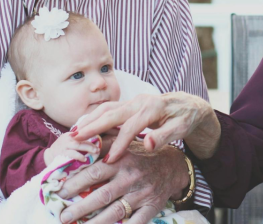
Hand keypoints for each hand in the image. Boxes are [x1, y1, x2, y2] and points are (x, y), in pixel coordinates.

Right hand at [44, 132, 100, 165]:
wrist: (47, 156)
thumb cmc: (60, 149)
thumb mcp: (68, 141)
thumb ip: (78, 140)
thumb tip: (93, 141)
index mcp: (71, 134)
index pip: (83, 133)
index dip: (92, 135)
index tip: (99, 140)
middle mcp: (68, 138)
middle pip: (82, 138)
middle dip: (91, 143)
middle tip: (98, 148)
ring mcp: (65, 145)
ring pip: (79, 145)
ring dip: (88, 148)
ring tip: (95, 152)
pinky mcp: (62, 153)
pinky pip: (72, 154)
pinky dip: (79, 156)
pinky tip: (84, 159)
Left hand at [58, 142, 188, 223]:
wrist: (173, 165)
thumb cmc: (143, 154)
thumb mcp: (126, 142)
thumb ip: (105, 142)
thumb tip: (80, 138)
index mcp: (123, 159)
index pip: (95, 172)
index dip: (76, 182)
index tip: (60, 191)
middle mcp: (131, 177)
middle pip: (102, 195)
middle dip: (80, 208)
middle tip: (62, 216)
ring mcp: (141, 194)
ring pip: (114, 212)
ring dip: (94, 223)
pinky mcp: (151, 208)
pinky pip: (135, 223)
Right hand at [74, 92, 220, 161]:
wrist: (189, 105)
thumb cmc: (186, 118)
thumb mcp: (181, 128)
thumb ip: (164, 136)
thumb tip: (148, 145)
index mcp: (153, 107)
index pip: (131, 127)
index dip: (119, 144)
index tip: (109, 160)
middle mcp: (140, 101)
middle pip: (113, 113)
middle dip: (93, 126)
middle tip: (74, 139)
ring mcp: (134, 101)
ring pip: (108, 108)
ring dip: (90, 119)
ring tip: (73, 132)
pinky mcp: (131, 104)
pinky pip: (110, 109)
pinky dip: (96, 117)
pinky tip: (85, 126)